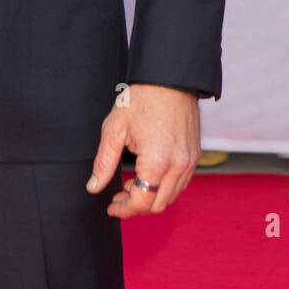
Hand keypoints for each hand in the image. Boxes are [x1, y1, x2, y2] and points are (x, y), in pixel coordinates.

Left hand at [86, 83, 200, 217]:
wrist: (169, 78)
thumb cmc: (141, 99)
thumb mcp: (115, 129)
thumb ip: (104, 162)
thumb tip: (93, 186)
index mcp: (157, 161)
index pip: (142, 202)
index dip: (124, 209)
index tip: (111, 207)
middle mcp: (178, 165)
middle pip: (158, 204)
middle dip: (136, 206)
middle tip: (118, 196)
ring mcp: (190, 161)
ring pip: (171, 196)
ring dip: (151, 197)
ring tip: (131, 185)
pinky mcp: (195, 154)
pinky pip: (181, 182)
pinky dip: (164, 187)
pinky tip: (148, 175)